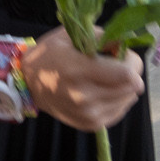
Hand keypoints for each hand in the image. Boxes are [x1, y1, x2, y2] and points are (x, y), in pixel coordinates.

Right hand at [22, 27, 143, 131]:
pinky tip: (100, 92)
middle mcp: (84, 97)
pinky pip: (120, 111)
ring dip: (123, 88)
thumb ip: (102, 37)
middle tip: (113, 66)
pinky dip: (116, 100)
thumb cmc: (49, 54)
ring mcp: (89, 114)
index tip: (121, 55)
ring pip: (128, 100)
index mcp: (78, 71)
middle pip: (132, 88)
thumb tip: (125, 46)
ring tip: (104, 79)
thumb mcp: (70, 35)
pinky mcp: (91, 125)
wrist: (27, 83)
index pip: (128, 74)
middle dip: (129, 73)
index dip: (131, 61)